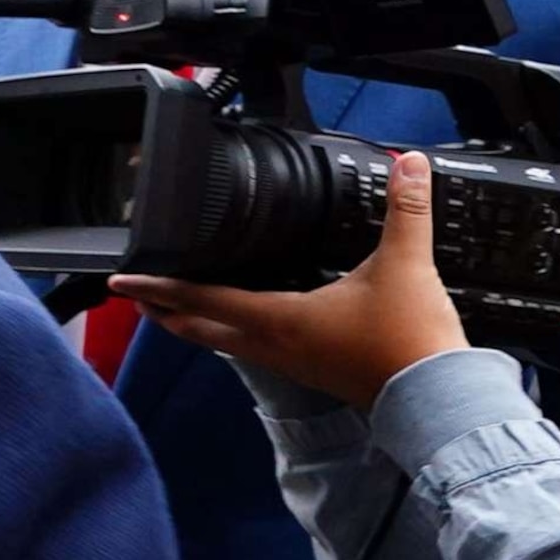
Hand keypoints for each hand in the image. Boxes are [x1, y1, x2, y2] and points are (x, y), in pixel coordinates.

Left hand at [110, 150, 470, 408]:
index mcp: (279, 319)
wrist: (436, 396)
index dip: (160, 286)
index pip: (203, 299)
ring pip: (223, 342)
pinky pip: (254, 349)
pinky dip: (231, 332)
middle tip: (135, 296)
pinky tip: (242, 322)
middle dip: (163, 311)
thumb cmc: (411, 341)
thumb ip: (406, 209)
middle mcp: (273, 345)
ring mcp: (289, 362)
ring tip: (175, 307)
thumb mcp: (406, 264)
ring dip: (194, 324)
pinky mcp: (309, 369)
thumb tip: (406, 163)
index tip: (123, 280)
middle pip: (199, 329)